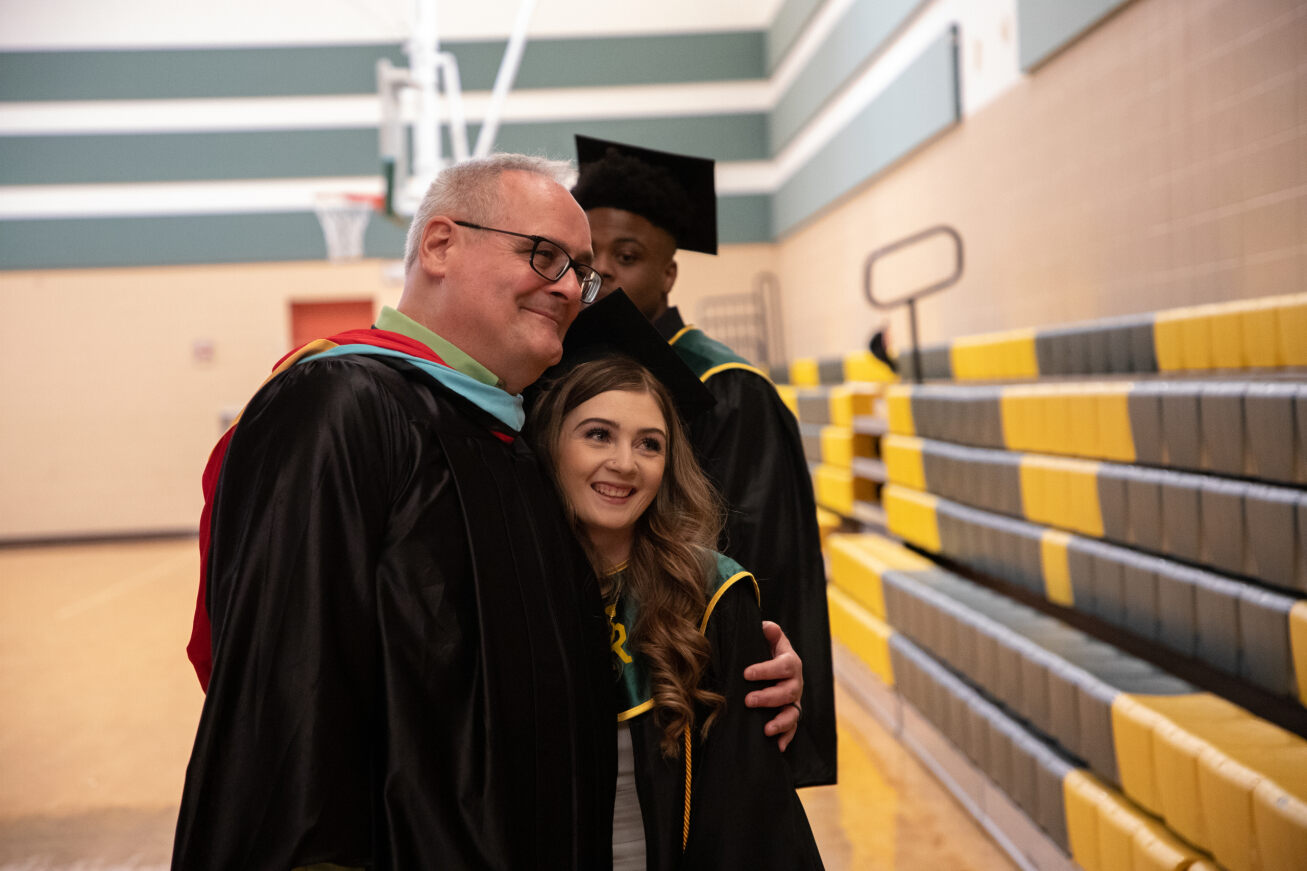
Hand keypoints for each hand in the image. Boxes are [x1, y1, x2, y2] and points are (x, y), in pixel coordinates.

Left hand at [743, 621, 804, 750]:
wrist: (775, 666)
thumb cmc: (767, 651)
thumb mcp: (768, 639)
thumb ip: (769, 632)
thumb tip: (766, 627)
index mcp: (790, 662)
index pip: (784, 665)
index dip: (766, 670)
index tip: (746, 673)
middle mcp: (795, 682)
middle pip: (788, 691)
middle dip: (768, 697)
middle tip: (748, 700)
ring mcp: (794, 700)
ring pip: (793, 712)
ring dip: (780, 721)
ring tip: (766, 729)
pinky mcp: (790, 715)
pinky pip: (792, 728)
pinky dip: (786, 737)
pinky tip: (778, 746)